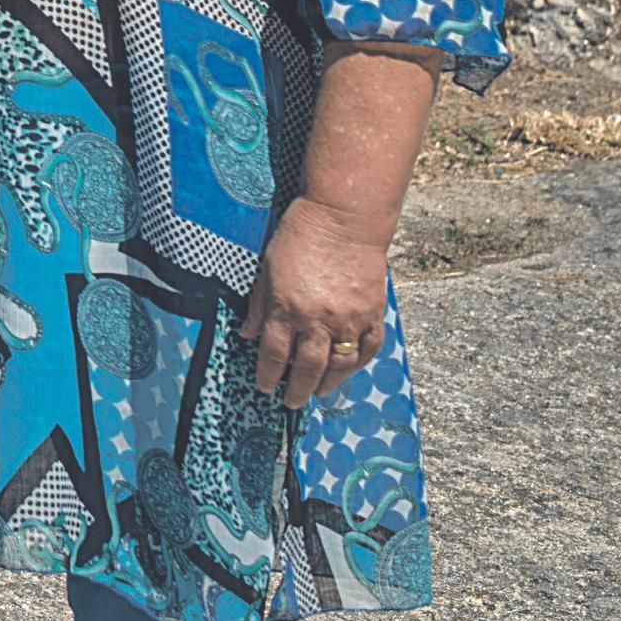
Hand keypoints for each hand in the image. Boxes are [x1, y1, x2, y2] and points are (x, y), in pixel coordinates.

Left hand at [242, 197, 390, 407]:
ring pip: (340, 365)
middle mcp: (319, 320)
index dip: (268, 375)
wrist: (344, 219)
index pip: (275, 354)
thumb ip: (259, 306)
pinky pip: (368, 348)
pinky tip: (347, 370)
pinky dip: (357, 364)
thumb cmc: (299, 237)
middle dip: (297, 389)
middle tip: (291, 402)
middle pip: (308, 368)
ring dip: (328, 384)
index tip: (264, 387)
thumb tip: (247, 334)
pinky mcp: (373, 313)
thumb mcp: (267, 269)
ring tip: (318, 393)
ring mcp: (350, 319)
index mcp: (288, 308)